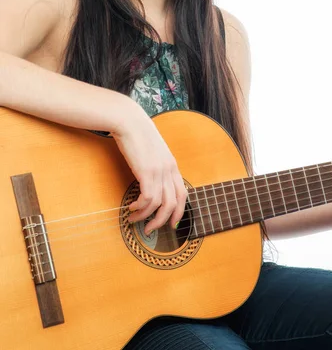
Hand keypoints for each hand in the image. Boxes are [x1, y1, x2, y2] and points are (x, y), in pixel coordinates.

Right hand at [112, 100, 186, 233]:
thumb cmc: (137, 134)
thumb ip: (156, 164)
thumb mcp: (152, 151)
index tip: (172, 223)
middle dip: (163, 221)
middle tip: (151, 230)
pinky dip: (140, 208)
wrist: (129, 120)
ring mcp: (160, 171)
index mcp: (172, 165)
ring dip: (147, 217)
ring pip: (160, 204)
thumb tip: (150, 180)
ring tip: (134, 220)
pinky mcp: (147, 171)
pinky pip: (148, 198)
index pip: (183, 194)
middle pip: (174, 203)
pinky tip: (131, 208)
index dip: (179, 211)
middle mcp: (169, 169)